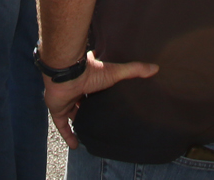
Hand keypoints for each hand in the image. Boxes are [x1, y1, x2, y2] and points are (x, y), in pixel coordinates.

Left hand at [41, 51, 158, 148]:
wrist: (66, 74)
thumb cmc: (90, 71)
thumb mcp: (115, 71)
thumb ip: (134, 69)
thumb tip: (155, 68)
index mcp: (88, 78)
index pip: (94, 84)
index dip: (99, 89)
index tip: (107, 96)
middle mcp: (76, 89)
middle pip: (82, 99)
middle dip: (89, 106)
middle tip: (100, 117)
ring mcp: (66, 100)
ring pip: (73, 112)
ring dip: (80, 121)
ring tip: (90, 131)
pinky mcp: (58, 110)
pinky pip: (62, 126)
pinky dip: (68, 135)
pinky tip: (76, 145)